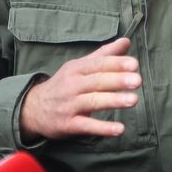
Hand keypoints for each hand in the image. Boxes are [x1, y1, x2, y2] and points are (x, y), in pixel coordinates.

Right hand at [18, 37, 139, 142]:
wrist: (33, 109)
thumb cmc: (64, 85)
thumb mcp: (79, 67)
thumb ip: (104, 55)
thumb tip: (126, 41)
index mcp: (76, 69)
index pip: (98, 64)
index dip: (116, 64)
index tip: (134, 64)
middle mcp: (72, 85)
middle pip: (96, 81)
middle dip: (117, 80)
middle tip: (137, 80)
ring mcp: (69, 105)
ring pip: (93, 101)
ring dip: (113, 101)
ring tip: (133, 100)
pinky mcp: (68, 124)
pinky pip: (87, 125)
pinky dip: (103, 128)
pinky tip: (119, 129)